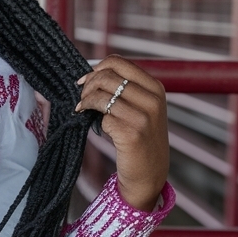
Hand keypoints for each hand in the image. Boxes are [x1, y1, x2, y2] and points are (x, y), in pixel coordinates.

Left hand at [75, 54, 168, 211]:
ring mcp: (144, 117)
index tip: (85, 80)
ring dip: (86, 101)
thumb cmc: (140, 138)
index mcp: (155, 88)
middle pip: (107, 77)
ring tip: (82, 109)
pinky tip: (93, 124)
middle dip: (88, 86)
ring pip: (102, 95)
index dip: (97, 69)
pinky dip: (92, 119)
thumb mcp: (142, 108)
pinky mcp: (132, 134)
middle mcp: (152, 100)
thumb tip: (91, 73)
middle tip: (81, 98)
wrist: (149, 174)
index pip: (119, 63)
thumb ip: (125, 89)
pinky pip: (103, 117)